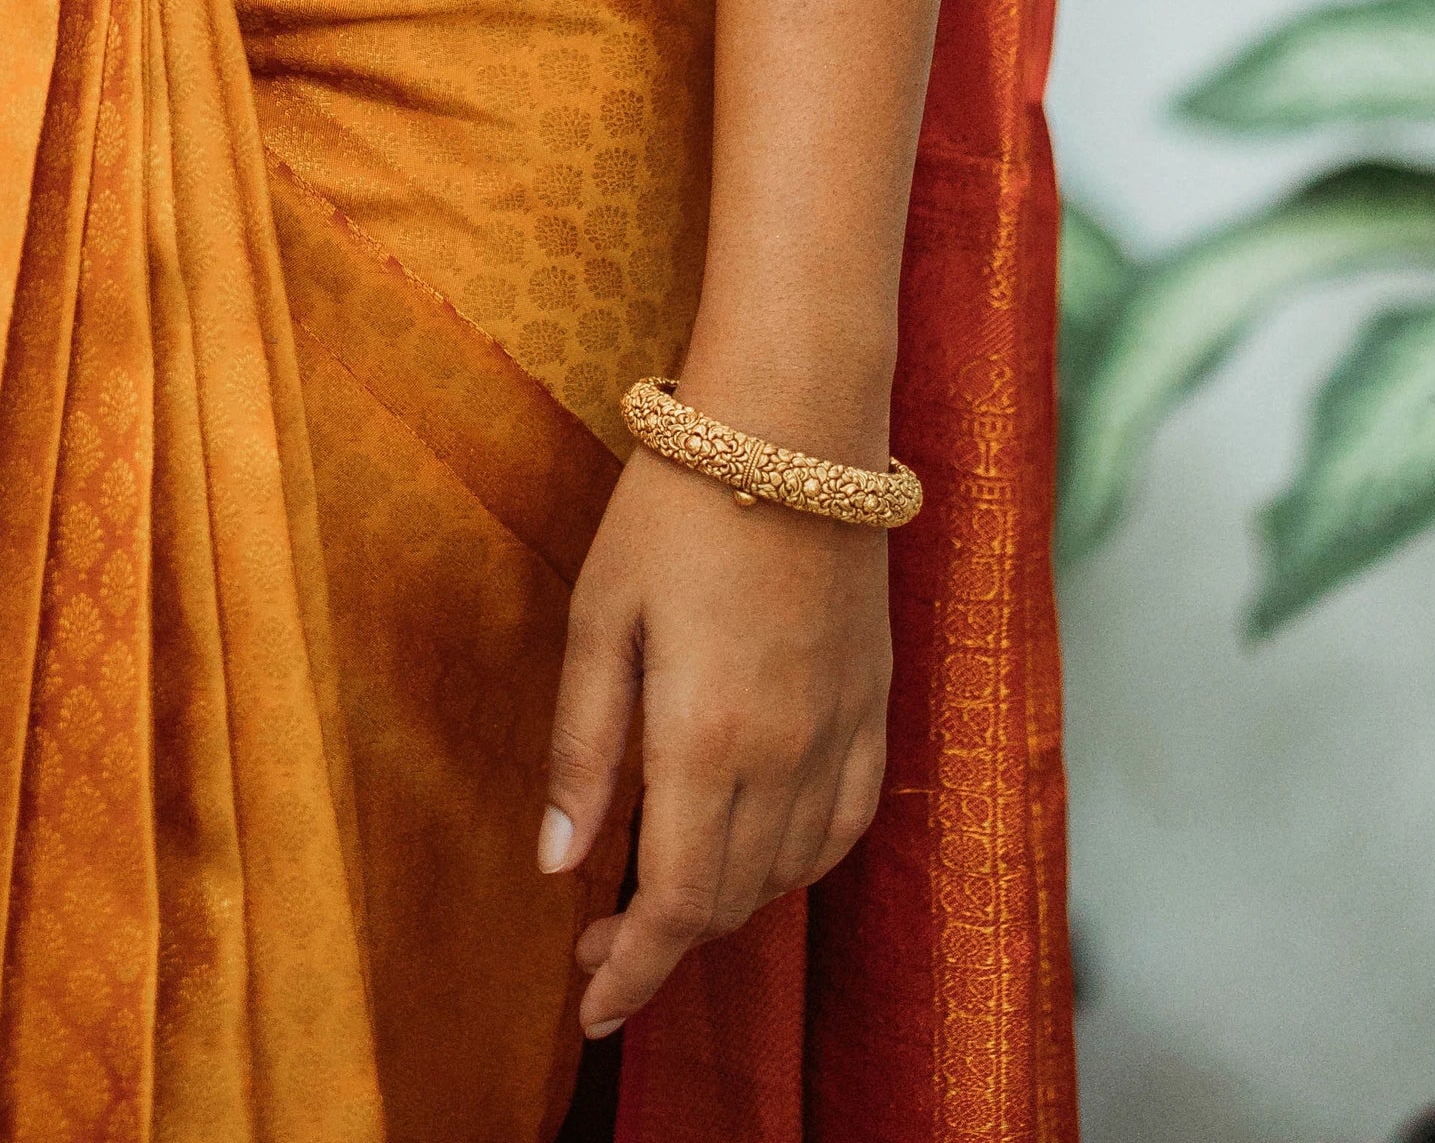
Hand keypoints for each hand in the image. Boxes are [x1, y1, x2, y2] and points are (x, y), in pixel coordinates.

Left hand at [538, 448, 890, 1040]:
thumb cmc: (676, 502)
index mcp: (706, 740)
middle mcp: (784, 756)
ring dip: (725, 905)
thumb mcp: (600, 613)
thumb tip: (559, 866)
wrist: (795, 422)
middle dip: (662, 944)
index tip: (591, 1012)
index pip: (674, 906)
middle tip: (599, 944)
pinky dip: (797, 862)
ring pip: (787, 874)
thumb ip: (584, 747)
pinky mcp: (876, 704)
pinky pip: (844, 824)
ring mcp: (840, 733)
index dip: (633, 976)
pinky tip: (759, 853)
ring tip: (664, 895)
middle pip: (728, 902)